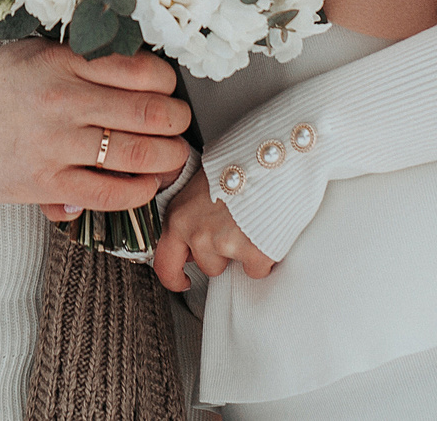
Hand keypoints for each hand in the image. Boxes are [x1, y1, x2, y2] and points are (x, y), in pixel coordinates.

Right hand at [0, 40, 189, 209]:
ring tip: (171, 157)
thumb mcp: (36, 54)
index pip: (143, 70)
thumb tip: (138, 75)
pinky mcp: (45, 183)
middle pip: (151, 114)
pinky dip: (138, 192)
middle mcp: (64, 100)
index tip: (169, 91)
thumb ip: (84, 61)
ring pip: (137, 155)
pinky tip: (144, 186)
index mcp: (64, 62)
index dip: (168, 83)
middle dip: (177, 123)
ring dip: (168, 159)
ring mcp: (55, 144)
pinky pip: (109, 193)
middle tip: (178, 125)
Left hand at [152, 168, 272, 291]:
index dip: (174, 277)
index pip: (164, 263)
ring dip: (242, 253)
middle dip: (221, 254)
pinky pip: (257, 269)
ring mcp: (224, 244)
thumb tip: (191, 234)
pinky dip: (264, 255)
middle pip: (207, 266)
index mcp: (178, 216)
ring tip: (250, 224)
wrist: (272, 155)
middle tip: (234, 228)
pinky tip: (266, 230)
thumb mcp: (200, 183)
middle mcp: (196, 234)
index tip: (183, 281)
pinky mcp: (253, 252)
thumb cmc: (238, 162)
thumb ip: (191, 212)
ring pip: (233, 268)